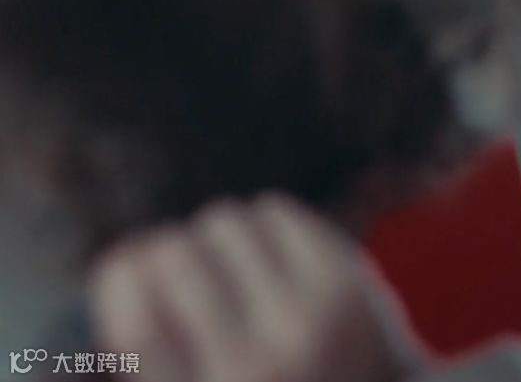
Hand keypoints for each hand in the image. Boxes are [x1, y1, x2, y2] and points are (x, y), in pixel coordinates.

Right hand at [88, 193, 425, 381]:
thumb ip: (158, 343)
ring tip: (241, 269)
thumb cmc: (272, 380)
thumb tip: (126, 259)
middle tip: (194, 269)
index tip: (127, 266)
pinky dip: (263, 223)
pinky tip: (276, 256)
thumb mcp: (206, 378)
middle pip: (173, 255)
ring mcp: (309, 319)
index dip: (119, 278)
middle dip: (171, 252)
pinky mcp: (347, 281)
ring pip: (222, 221)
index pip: (135, 319)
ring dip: (220, 236)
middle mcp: (258, 365)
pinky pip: (273, 210)